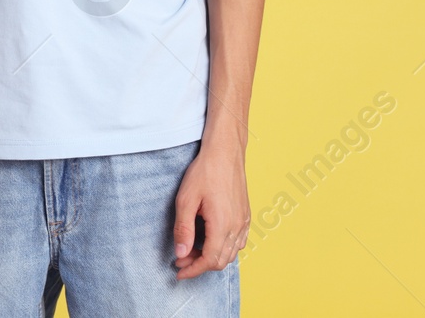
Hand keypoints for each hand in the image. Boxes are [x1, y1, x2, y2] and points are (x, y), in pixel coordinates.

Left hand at [172, 142, 249, 278]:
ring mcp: (244, 222)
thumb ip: (183, 229)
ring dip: (211, 257)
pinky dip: (224, 248)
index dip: (193, 270)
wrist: (225, 152)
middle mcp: (237, 227)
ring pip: (230, 253)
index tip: (179, 272)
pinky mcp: (246, 215)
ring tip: (192, 249)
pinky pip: (238, 242)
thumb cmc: (205, 172)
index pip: (209, 260)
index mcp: (223, 225)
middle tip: (181, 258)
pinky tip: (210, 240)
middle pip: (221, 260)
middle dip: (199, 264)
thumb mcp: (186, 200)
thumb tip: (181, 254)